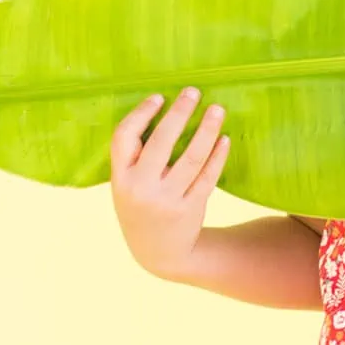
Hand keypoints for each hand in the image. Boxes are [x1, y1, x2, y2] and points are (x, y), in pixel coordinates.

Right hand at [109, 89, 230, 277]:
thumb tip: (163, 112)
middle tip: (194, 92)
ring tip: (217, 110)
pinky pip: (208, 177)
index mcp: (119, 178)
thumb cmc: (140, 206)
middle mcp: (141, 188)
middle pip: (162, 142)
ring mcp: (167, 200)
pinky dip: (217, 156)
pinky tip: (224, 139)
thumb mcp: (125, 185)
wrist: (157, 253)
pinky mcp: (190, 209)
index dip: (141, 114)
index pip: (124, 137)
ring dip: (206, 130)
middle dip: (179, 113)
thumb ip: (134, 157)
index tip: (160, 97)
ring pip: (191, 158)